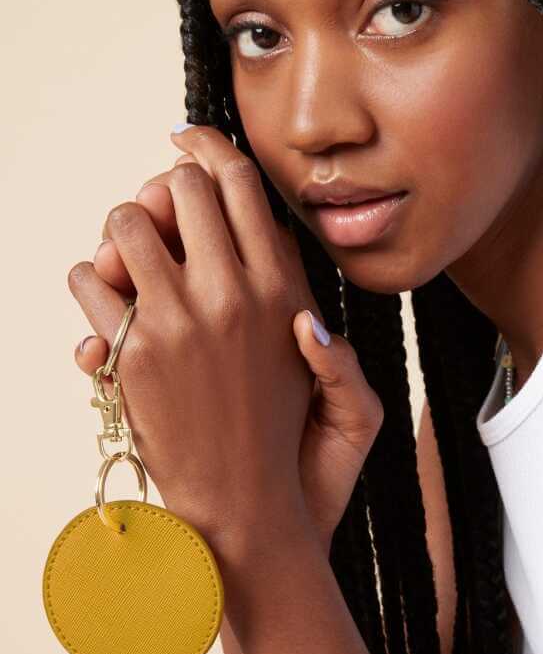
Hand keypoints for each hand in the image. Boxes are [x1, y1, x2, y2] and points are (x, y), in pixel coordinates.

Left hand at [73, 126, 382, 553]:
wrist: (247, 514)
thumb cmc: (292, 448)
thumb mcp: (343, 392)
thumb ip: (329, 340)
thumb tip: (303, 308)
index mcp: (284, 289)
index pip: (240, 185)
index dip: (207, 147)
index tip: (183, 139)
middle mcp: (235, 293)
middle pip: (179, 187)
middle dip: (162, 189)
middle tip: (159, 218)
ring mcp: (182, 321)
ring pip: (125, 223)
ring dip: (120, 236)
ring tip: (128, 270)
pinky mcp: (134, 355)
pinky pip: (89, 282)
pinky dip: (90, 288)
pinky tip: (108, 319)